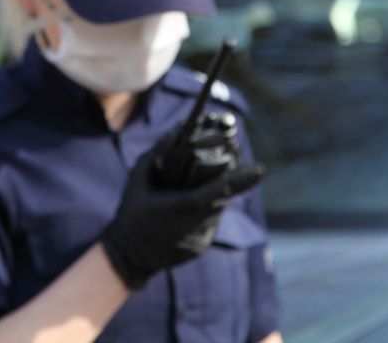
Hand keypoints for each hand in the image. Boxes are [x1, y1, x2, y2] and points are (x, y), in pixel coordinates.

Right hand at [100, 133, 264, 289]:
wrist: (128, 255)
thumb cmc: (132, 212)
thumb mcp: (137, 179)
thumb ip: (157, 154)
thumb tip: (176, 133)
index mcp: (178, 206)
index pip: (216, 191)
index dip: (239, 180)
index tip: (259, 168)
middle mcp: (192, 225)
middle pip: (221, 197)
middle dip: (231, 181)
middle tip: (236, 163)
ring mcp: (199, 239)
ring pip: (217, 210)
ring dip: (215, 196)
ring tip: (198, 186)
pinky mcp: (200, 247)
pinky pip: (210, 223)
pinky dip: (206, 212)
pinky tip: (191, 208)